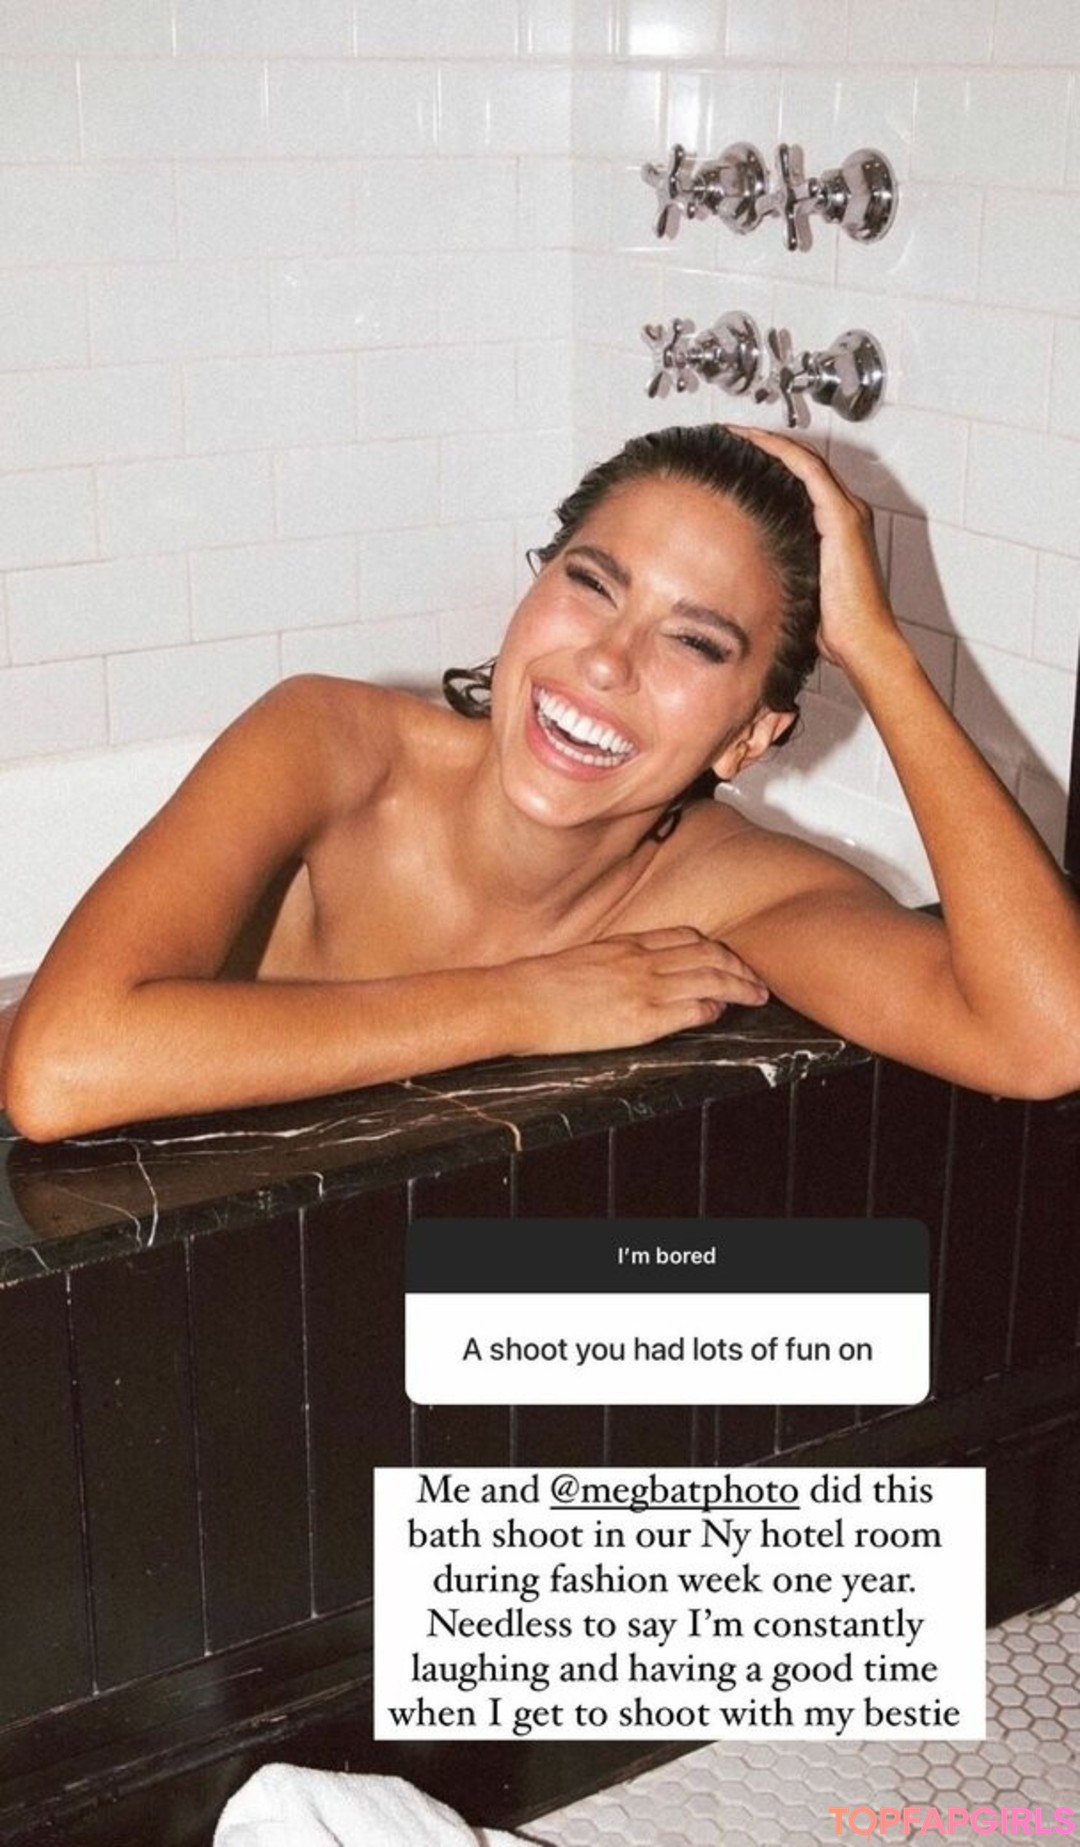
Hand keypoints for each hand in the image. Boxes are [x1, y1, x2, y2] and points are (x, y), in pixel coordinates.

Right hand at [507, 927, 768, 1055]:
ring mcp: (644, 988)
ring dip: (739, 987)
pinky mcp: (641, 1019)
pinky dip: (713, 1009)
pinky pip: (692, 1009)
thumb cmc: (538, 986)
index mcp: (626, 944)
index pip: (686, 937)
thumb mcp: (584, 961)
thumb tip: (633, 974)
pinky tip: (721, 1013)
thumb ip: (614, 962)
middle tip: (758, 979)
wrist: (517, 1001)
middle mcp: (642, 961)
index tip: (731, 958)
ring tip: (757, 996)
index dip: (716, 947)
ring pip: (710, 978)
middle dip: (740, 966)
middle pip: (708, 954)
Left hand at [727, 425, 900, 672]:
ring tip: (736, 433)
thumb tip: (744, 571)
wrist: (863, 642)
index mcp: (839, 526)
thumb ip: (783, 568)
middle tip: (731, 436)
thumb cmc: (835, 628)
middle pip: (804, 463)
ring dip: (769, 442)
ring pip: (805, 459)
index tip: (737, 456)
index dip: (772, 462)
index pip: (803, 480)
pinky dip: (780, 452)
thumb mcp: (800, 588)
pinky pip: (808, 470)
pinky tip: (754, 443)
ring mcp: (848, 511)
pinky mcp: (842, 518)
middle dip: (767, 446)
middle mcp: (848, 511)